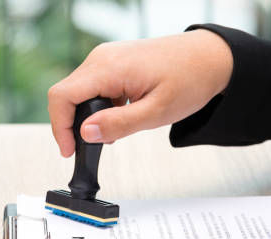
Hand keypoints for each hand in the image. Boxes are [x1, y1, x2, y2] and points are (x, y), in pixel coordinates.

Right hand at [47, 29, 232, 156]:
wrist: (210, 57)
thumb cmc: (190, 79)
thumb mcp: (156, 112)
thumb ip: (118, 124)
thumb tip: (85, 133)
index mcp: (109, 68)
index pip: (62, 97)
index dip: (60, 127)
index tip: (70, 150)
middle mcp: (101, 58)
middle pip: (65, 95)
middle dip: (71, 125)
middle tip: (91, 146)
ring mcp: (106, 58)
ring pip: (77, 93)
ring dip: (86, 117)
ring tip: (109, 135)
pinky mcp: (112, 63)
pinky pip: (91, 87)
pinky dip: (96, 108)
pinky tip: (117, 119)